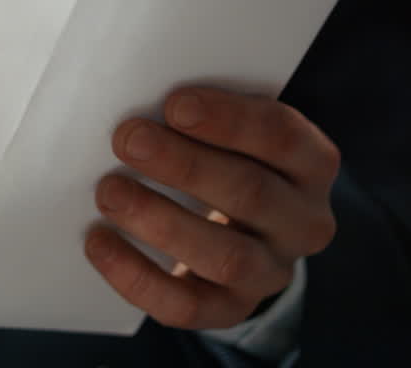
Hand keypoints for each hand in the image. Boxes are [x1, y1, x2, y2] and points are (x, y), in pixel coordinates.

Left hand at [84, 88, 338, 329]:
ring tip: (110, 192)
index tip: (174, 104)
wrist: (238, 229)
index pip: (282, 136)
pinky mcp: (229, 309)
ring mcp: (270, 272)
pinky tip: (99, 241)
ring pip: (225, 257)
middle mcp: (303, 222)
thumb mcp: (227, 130)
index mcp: (311, 164)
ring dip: (161, 221)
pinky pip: (186, 305)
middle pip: (251, 194)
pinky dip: (136, 275)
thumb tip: (138, 100)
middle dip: (184, 166)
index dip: (228, 119)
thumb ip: (198, 114)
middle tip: (128, 140)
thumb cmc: (221, 156)